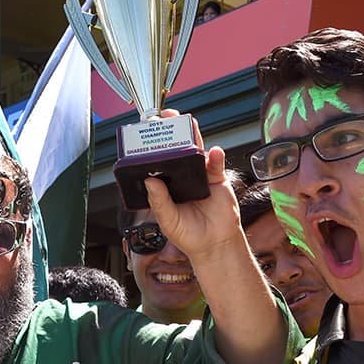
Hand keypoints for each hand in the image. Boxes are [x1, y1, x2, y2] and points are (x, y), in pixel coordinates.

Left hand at [144, 109, 243, 263]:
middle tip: (166, 117)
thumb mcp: (168, 220)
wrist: (214, 245)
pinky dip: (216, 156)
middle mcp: (181, 177)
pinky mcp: (217, 179)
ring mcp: (199, 176)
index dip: (153, 147)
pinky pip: (216, 163)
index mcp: (166, 186)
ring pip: (196, 150)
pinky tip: (214, 152)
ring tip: (188, 123)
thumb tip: (149, 181)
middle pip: (176, 150)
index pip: (157, 162)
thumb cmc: (188, 235)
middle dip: (172, 132)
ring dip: (193, 135)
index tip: (147, 133)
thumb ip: (159, 201)